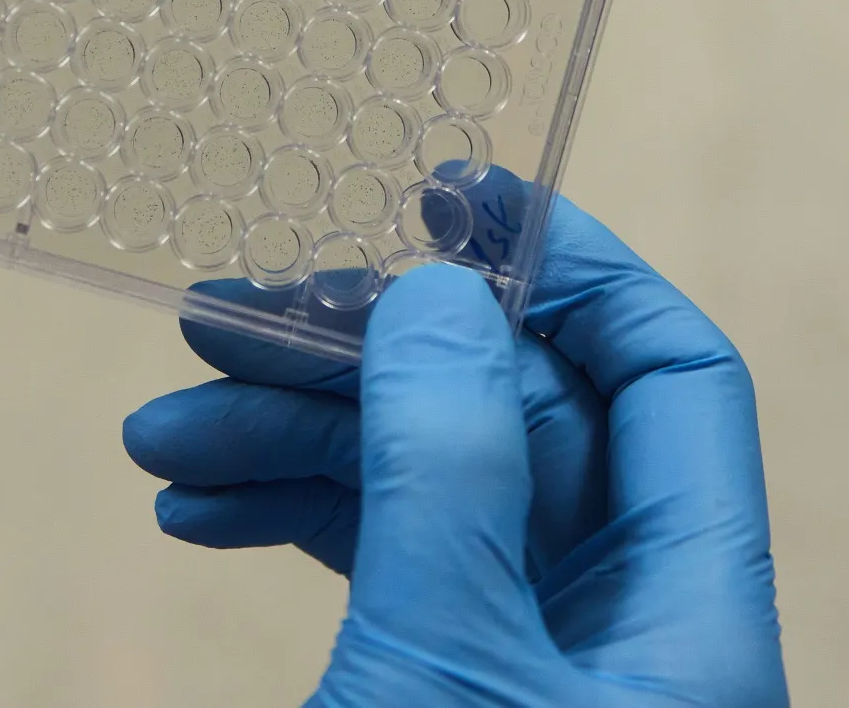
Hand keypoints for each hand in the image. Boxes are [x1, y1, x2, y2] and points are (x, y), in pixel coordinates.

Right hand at [123, 169, 787, 705]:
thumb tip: (443, 296)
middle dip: (356, 364)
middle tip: (221, 314)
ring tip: (159, 431)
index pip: (668, 380)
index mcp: (689, 617)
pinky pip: (378, 568)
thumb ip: (451, 470)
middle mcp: (621, 629)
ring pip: (419, 494)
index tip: (447, 190)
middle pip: (507, 425)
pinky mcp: (445, 693)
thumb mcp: (445, 665)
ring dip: (287, 444)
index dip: (569, 269)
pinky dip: (286, 523)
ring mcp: (528, 666)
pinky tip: (195, 508)